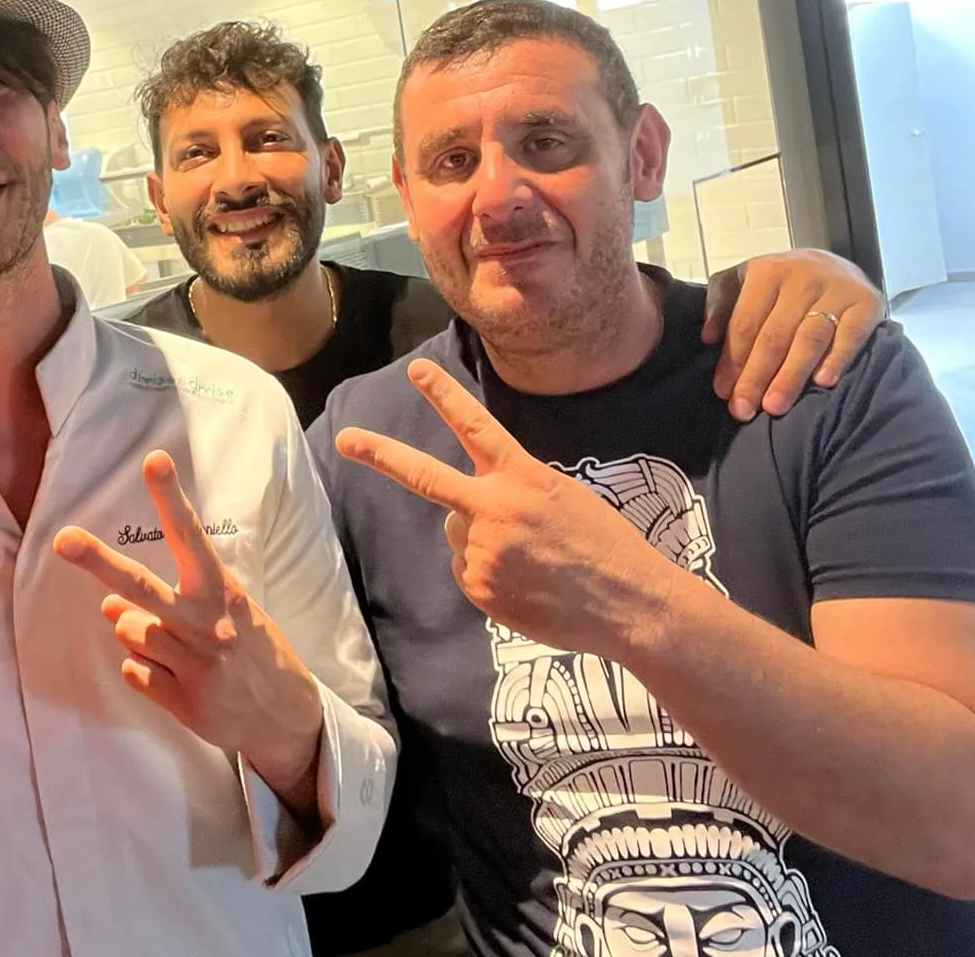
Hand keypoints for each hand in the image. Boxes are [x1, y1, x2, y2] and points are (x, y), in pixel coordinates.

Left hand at [54, 452, 324, 811]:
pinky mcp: (183, 702)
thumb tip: (109, 604)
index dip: (170, 497)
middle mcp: (205, 624)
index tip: (154, 460)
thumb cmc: (252, 651)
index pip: (190, 536)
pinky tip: (174, 675)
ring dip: (138, 633)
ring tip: (175, 647)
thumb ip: (172, 601)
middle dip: (99, 562)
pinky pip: (134, 672)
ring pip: (128, 631)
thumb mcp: (228, 612)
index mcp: (222, 591)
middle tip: (63, 540)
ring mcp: (192, 665)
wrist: (288, 717)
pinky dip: (144, 670)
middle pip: (140, 586)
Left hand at [336, 361, 675, 657]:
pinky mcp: (480, 588)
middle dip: (381, 454)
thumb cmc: (603, 546)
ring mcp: (482, 550)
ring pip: (456, 534)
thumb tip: (464, 512)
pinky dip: (488, 576)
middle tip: (344, 439)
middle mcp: (494, 509)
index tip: (415, 370)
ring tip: (531, 561)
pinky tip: (527, 585)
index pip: (475, 426)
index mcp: (523, 477)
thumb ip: (511, 493)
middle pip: (426, 476)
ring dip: (479, 541)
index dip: (443, 395)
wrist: (629, 604)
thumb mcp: (562, 498)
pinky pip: (467, 573)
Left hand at [703, 250, 884, 420]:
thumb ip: (720, 301)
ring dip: (791, 375)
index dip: (733, 360)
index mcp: (767, 271)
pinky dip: (838, 358)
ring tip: (775, 406)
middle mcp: (802, 277)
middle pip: (775, 335)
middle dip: (756, 375)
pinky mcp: (867, 302)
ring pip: (810, 338)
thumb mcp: (744, 280)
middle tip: (744, 410)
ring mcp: (836, 289)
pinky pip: (851, 334)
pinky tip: (824, 382)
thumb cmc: (782, 284)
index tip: (724, 393)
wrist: (838, 267)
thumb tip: (708, 337)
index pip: (746, 323)